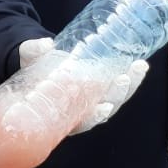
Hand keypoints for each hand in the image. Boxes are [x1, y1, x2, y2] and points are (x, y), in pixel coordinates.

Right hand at [15, 37, 148, 132]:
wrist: (35, 59)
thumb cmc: (30, 65)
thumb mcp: (28, 58)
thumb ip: (34, 51)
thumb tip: (45, 45)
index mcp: (61, 112)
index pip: (81, 122)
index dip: (93, 117)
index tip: (103, 107)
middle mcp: (81, 109)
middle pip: (105, 110)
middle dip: (117, 95)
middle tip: (123, 78)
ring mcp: (93, 99)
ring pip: (116, 99)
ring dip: (130, 85)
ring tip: (139, 66)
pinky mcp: (102, 87)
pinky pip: (119, 87)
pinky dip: (131, 77)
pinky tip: (138, 65)